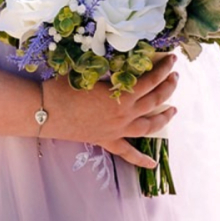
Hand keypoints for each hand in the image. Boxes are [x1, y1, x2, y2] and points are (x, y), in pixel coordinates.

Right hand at [41, 54, 180, 167]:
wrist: (44, 111)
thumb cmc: (64, 87)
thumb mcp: (91, 70)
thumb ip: (111, 66)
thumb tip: (125, 56)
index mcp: (122, 96)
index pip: (152, 80)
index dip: (164, 69)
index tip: (172, 60)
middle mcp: (124, 115)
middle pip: (155, 101)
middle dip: (168, 88)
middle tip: (175, 78)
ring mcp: (117, 130)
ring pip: (148, 127)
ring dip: (164, 118)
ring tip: (174, 110)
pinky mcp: (106, 140)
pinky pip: (127, 152)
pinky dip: (141, 159)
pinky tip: (153, 164)